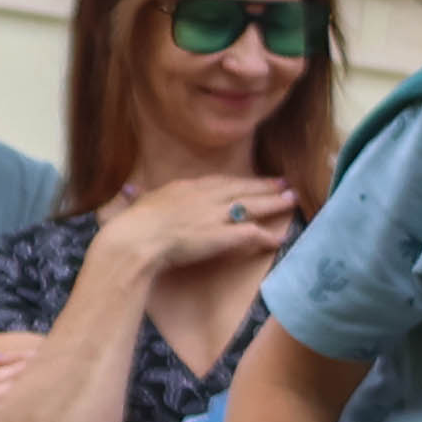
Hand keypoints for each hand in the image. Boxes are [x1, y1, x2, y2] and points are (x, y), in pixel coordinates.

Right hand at [100, 167, 303, 279]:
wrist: (135, 241)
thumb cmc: (129, 226)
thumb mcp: (134, 204)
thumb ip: (138, 196)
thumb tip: (130, 190)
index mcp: (183, 188)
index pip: (218, 182)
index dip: (238, 181)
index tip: (252, 180)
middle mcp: (204, 198)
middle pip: (241, 189)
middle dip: (265, 186)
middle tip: (285, 184)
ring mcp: (215, 215)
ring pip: (253, 206)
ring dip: (274, 203)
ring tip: (292, 200)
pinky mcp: (222, 235)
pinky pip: (252, 233)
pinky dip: (267, 236)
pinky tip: (280, 239)